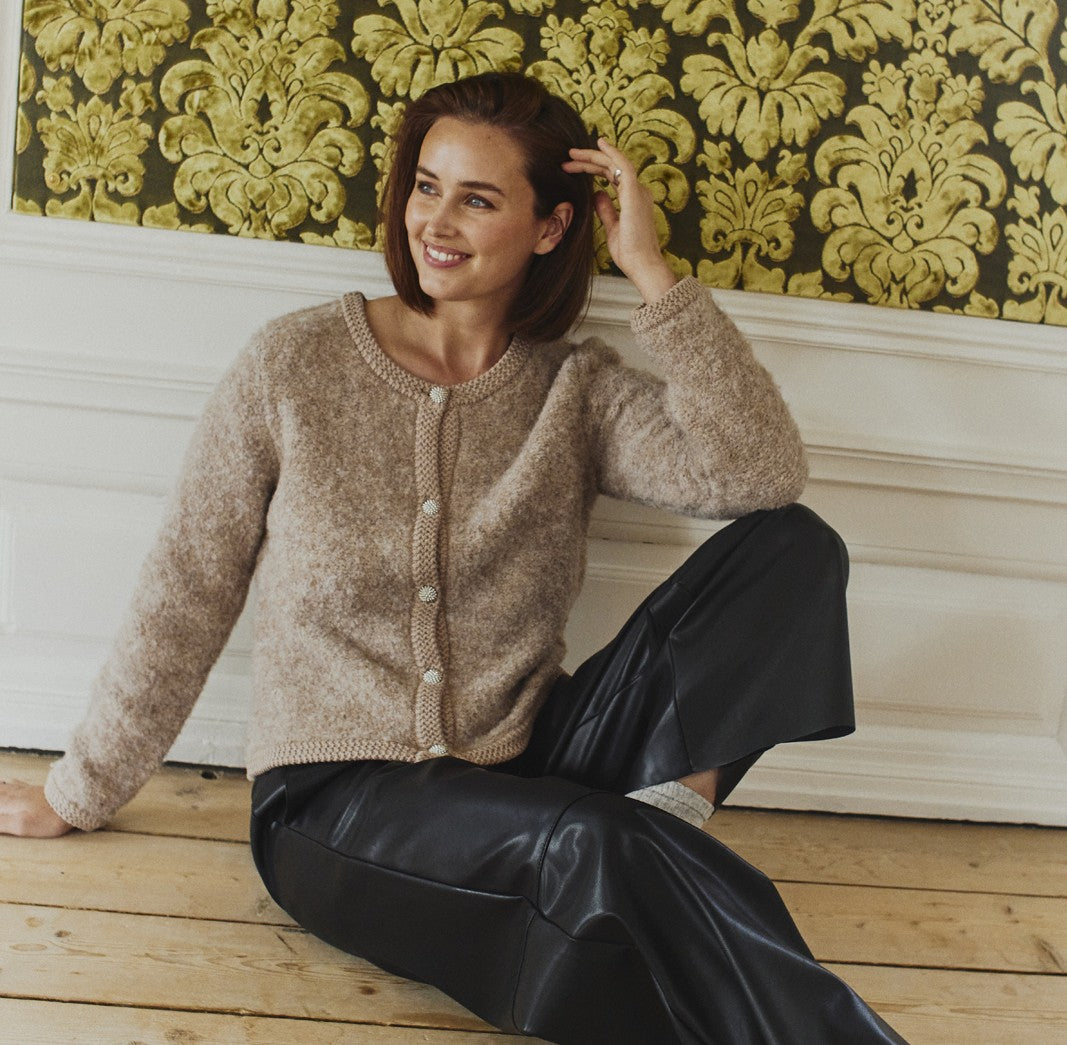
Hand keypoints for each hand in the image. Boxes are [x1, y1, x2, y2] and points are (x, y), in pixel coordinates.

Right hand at [0, 778, 73, 836]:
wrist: (74, 802)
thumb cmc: (47, 818)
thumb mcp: (20, 825)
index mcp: (9, 803)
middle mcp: (15, 794)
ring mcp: (27, 790)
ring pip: (5, 786)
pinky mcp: (37, 789)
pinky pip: (16, 783)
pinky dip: (8, 782)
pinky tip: (10, 780)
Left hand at [563, 137, 677, 303]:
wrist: (642, 265)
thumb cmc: (630, 253)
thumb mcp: (612, 228)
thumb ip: (606, 210)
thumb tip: (597, 194)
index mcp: (633, 199)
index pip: (611, 176)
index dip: (592, 169)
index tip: (571, 168)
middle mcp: (638, 191)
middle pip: (611, 167)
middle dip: (588, 161)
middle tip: (567, 157)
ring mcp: (638, 191)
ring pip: (614, 164)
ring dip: (593, 156)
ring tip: (572, 153)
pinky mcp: (635, 194)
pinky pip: (623, 167)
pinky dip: (612, 153)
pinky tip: (599, 144)